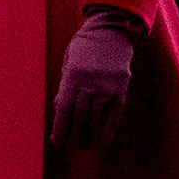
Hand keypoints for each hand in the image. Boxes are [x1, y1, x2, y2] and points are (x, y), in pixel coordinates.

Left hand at [50, 7, 139, 148]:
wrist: (111, 30)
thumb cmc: (84, 48)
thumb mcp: (69, 63)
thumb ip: (66, 87)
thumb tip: (60, 112)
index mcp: (73, 75)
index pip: (64, 108)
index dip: (60, 128)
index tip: (57, 143)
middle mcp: (91, 82)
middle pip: (80, 116)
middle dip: (73, 136)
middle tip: (69, 148)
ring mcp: (108, 85)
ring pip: (97, 118)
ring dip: (89, 136)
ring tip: (84, 147)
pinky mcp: (121, 88)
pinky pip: (114, 114)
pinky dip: (108, 131)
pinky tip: (102, 142)